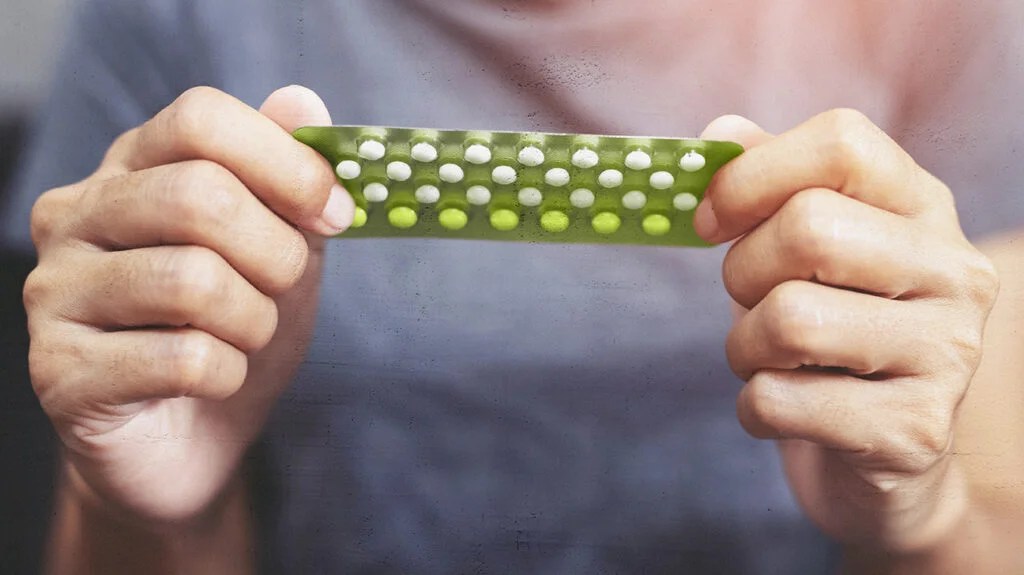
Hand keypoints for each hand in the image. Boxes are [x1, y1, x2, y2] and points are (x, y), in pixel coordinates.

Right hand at [23, 85, 352, 524]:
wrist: (188, 438)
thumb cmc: (233, 330)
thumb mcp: (281, 250)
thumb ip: (290, 182)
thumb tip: (304, 103)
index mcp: (131, 168)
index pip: (199, 119)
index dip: (286, 163)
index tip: (336, 212)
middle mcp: (77, 215)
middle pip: (198, 195)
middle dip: (276, 252)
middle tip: (285, 287)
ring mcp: (56, 291)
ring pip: (192, 280)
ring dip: (254, 320)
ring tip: (246, 336)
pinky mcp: (58, 369)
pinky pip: (180, 359)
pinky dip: (228, 373)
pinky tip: (214, 378)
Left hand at [696, 111, 999, 551]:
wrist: (887, 454)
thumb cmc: (833, 331)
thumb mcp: (805, 247)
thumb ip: (768, 181)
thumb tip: (718, 136)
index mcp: (924, 207)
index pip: (842, 144)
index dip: (752, 176)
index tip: (710, 219)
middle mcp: (953, 271)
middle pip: (808, 228)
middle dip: (742, 273)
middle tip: (749, 302)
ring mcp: (947, 354)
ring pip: (789, 320)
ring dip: (743, 347)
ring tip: (768, 358)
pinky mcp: (914, 431)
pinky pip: (779, 401)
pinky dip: (753, 408)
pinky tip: (785, 410)